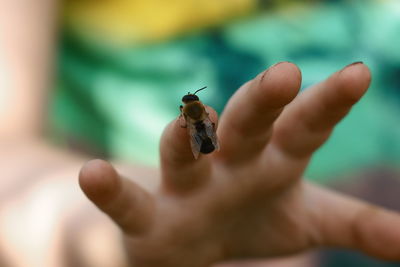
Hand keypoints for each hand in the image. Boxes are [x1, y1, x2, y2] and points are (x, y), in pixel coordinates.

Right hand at [79, 62, 399, 266]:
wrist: (188, 246)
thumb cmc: (251, 219)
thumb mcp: (308, 222)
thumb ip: (357, 224)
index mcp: (271, 163)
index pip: (303, 128)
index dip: (328, 104)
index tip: (359, 74)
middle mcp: (227, 164)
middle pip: (244, 125)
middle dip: (261, 101)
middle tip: (285, 75)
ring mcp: (185, 186)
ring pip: (183, 152)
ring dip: (185, 135)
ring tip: (191, 121)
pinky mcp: (147, 216)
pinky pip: (127, 201)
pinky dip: (110, 188)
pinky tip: (93, 175)